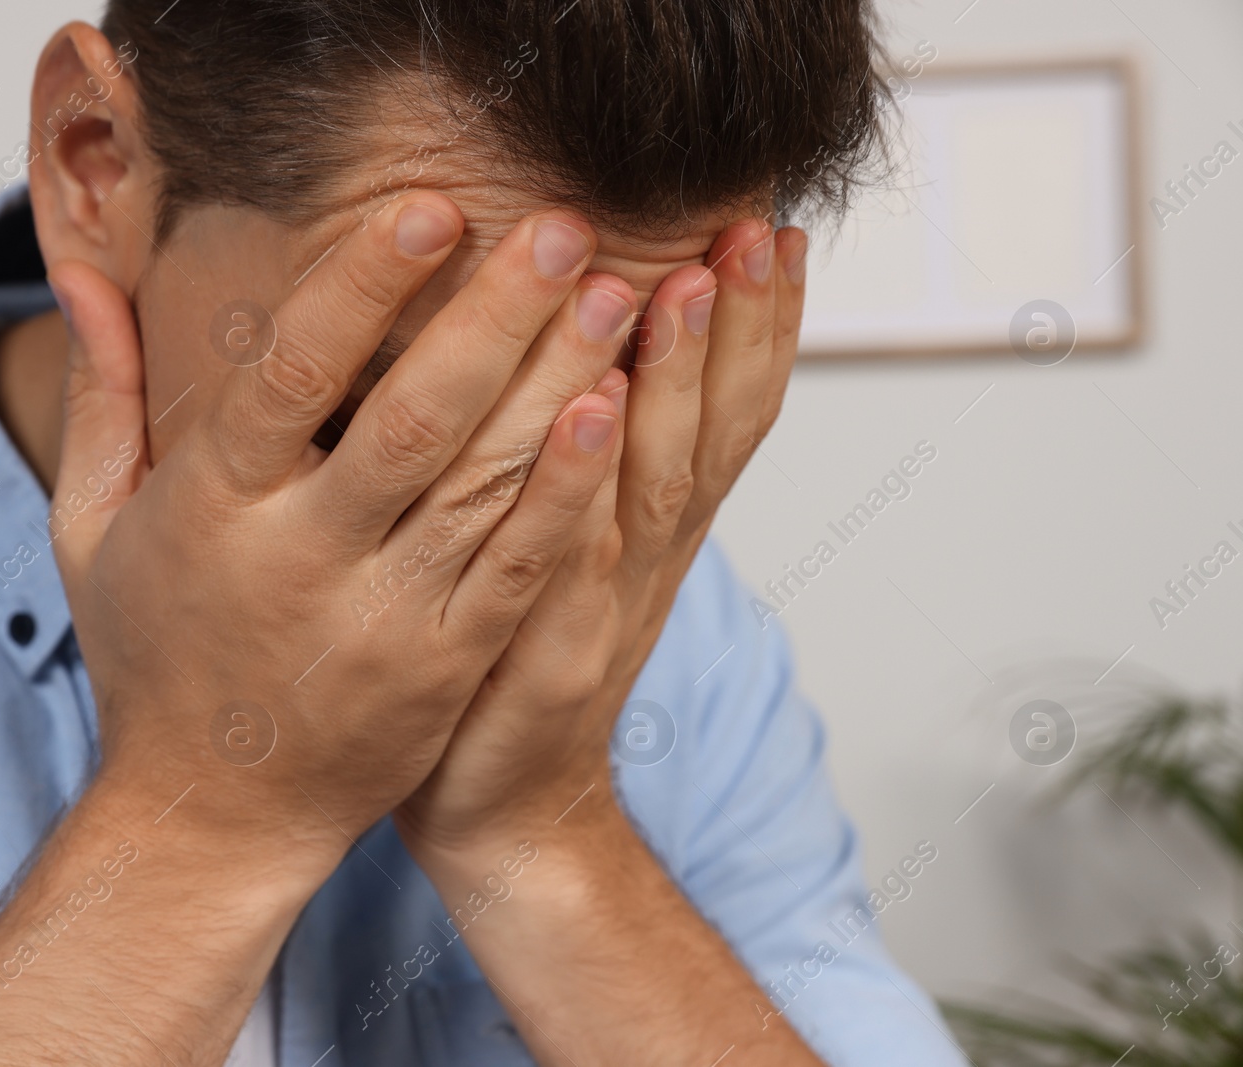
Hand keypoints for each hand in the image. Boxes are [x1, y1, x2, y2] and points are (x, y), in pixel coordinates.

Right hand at [45, 193, 640, 861]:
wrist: (214, 815)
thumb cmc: (155, 657)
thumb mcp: (92, 530)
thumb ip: (102, 399)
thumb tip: (83, 277)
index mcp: (213, 509)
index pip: (291, 375)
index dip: (362, 285)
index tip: (430, 208)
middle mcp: (302, 560)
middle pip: (413, 418)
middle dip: (497, 315)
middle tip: (563, 226)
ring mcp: (383, 620)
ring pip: (483, 484)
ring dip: (556, 382)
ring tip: (616, 295)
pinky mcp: (446, 667)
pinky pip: (518, 568)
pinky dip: (565, 490)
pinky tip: (608, 412)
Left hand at [395, 216, 806, 851]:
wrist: (506, 815)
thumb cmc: (516, 663)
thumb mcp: (568, 552)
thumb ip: (582, 465)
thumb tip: (582, 352)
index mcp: (655, 532)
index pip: (726, 416)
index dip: (759, 328)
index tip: (772, 229)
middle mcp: (649, 563)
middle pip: (713, 433)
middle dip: (738, 328)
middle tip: (751, 227)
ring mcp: (607, 613)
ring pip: (659, 482)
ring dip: (679, 382)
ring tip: (687, 284)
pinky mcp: (552, 660)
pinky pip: (573, 559)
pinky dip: (590, 484)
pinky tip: (595, 412)